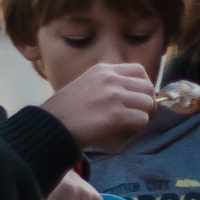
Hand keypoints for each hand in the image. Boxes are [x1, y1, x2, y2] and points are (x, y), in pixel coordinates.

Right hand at [39, 61, 156, 147]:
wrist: (51, 125)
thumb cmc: (66, 111)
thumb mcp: (87, 85)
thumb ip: (109, 85)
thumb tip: (133, 95)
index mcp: (103, 69)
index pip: (139, 70)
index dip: (143, 86)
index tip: (137, 98)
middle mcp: (110, 78)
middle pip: (147, 87)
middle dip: (147, 102)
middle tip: (138, 113)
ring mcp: (114, 96)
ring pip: (148, 103)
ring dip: (143, 115)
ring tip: (129, 122)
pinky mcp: (116, 115)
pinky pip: (142, 119)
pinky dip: (137, 126)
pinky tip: (124, 129)